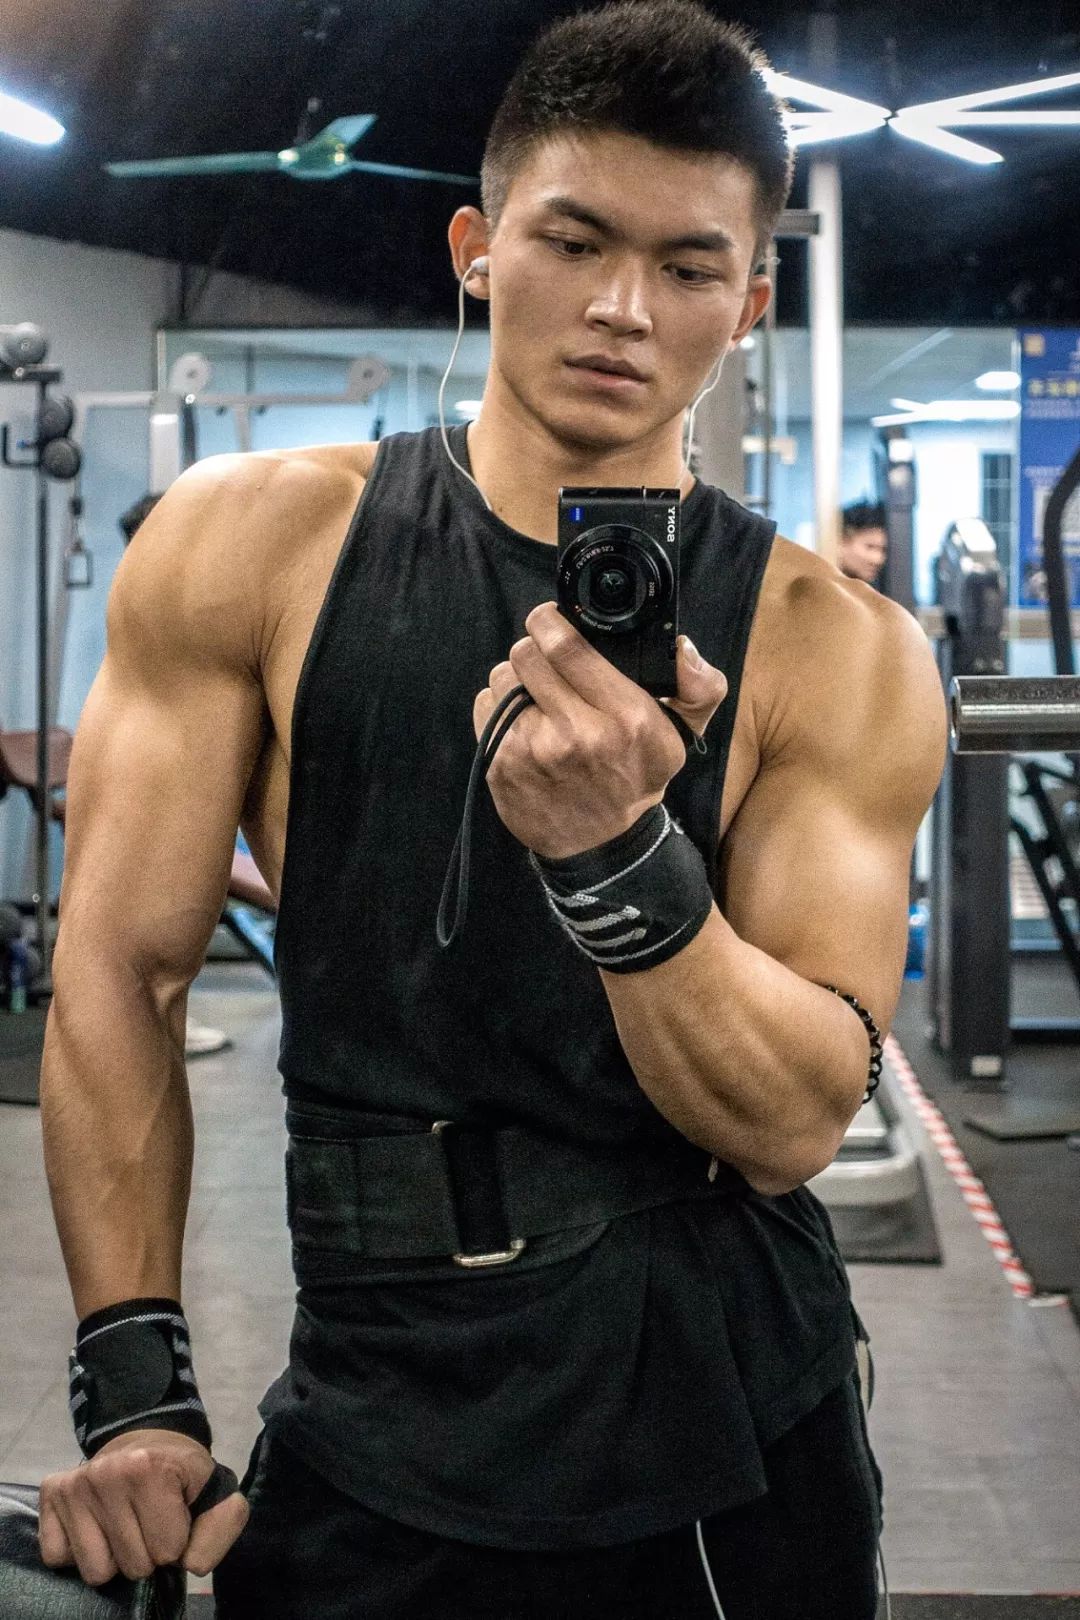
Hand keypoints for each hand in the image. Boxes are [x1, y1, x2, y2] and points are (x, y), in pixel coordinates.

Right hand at [38, 1428, 249, 1585]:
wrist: (149, 1440)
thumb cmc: (184, 1476)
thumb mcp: (219, 1495)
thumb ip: (222, 1528)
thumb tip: (191, 1564)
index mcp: (150, 1467)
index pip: (168, 1552)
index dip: (175, 1542)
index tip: (173, 1517)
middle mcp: (106, 1473)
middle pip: (132, 1566)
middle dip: (146, 1553)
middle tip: (148, 1522)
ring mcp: (75, 1485)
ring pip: (95, 1572)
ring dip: (113, 1558)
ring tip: (123, 1524)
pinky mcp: (50, 1494)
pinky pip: (58, 1558)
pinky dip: (78, 1552)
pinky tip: (95, 1524)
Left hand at [474, 602, 727, 858]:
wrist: (601, 846)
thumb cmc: (637, 779)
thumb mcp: (681, 736)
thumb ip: (699, 686)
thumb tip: (683, 648)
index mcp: (626, 718)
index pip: (568, 647)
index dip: (550, 622)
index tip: (549, 619)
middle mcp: (577, 734)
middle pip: (527, 655)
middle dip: (534, 649)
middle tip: (546, 661)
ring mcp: (532, 751)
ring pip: (502, 677)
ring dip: (515, 678)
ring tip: (537, 697)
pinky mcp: (501, 765)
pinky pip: (486, 706)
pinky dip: (499, 706)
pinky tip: (522, 722)